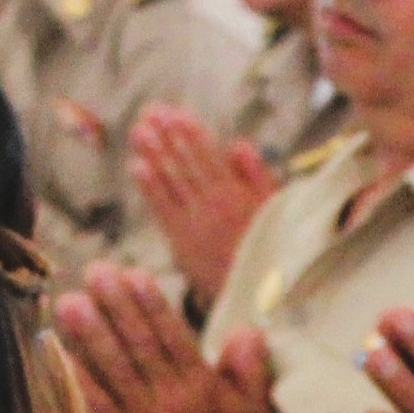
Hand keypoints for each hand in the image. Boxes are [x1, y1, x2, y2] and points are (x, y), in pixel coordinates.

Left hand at [55, 266, 279, 412]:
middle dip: (114, 306)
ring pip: (111, 372)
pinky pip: (89, 410)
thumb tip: (245, 330)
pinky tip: (52, 355)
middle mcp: (171, 405)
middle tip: (93, 272)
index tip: (131, 273)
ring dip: (87, 335)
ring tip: (67, 302)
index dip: (150, 303)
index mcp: (204, 391)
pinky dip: (70, 381)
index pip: (173, 335)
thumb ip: (250, 372)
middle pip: (137, 346)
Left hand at [130, 102, 282, 303]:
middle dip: (169, 137)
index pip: (211, 159)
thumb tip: (238, 143)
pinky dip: (151, 190)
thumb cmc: (268, 250)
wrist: (259, 301)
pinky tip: (138, 167)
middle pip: (187, 166)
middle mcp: (216, 209)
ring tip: (139, 130)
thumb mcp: (275, 212)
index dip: (192, 135)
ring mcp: (196, 226)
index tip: (177, 112)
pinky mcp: (182, 244)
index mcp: (239, 197)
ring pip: (173, 184)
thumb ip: (257, 177)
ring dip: (155, 155)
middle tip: (151, 112)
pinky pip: (164, 211)